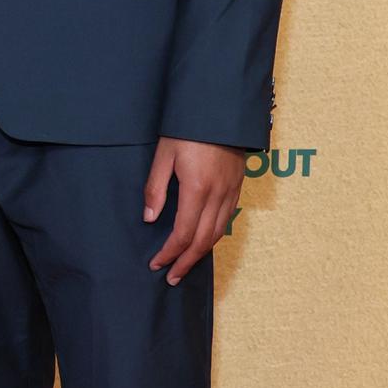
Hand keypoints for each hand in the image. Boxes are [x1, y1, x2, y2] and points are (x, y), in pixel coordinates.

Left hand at [143, 138, 245, 284]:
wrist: (221, 110)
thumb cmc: (188, 129)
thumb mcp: (164, 154)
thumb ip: (156, 187)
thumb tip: (150, 218)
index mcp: (197, 188)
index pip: (183, 233)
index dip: (170, 252)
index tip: (156, 263)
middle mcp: (218, 194)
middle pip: (203, 240)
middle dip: (186, 262)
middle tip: (171, 277)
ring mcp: (231, 191)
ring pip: (218, 232)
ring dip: (201, 253)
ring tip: (185, 265)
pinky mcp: (238, 186)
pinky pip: (227, 219)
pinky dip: (214, 236)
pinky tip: (203, 241)